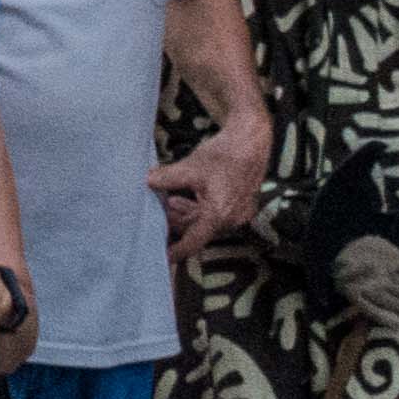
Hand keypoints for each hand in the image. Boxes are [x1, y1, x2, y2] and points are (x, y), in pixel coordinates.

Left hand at [150, 119, 267, 248]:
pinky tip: (182, 198)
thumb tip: (147, 183)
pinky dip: (198, 208)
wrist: (251, 140)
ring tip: (169, 202)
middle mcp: (232, 219)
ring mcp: (238, 213)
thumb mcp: (190, 167)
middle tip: (157, 216)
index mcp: (219, 215)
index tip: (162, 258)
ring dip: (186, 214)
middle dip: (176, 224)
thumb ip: (167, 179)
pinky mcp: (240, 205)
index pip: (194, 241)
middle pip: (198, 230)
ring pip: (205, 221)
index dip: (177, 251)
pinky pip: (215, 214)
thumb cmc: (224, 154)